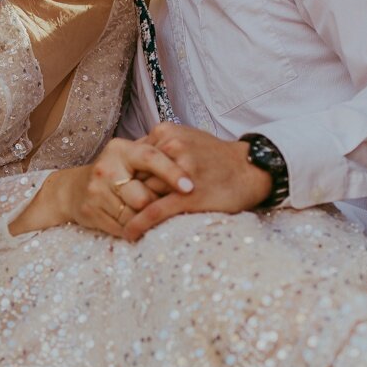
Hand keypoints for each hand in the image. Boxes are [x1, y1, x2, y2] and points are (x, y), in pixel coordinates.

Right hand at [13, 137, 192, 236]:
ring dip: (146, 220)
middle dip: (157, 205)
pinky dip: (134, 229)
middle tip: (166, 206)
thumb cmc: (116, 172)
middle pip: (143, 196)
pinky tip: (136, 225)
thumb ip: (157, 158)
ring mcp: (95, 190)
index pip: (150, 158)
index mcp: (121, 150)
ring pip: (133, 216)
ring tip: (150, 216)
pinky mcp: (90, 210)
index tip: (190, 187)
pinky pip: (122, 228)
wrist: (73, 188)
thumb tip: (194, 168)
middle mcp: (106, 167)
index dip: (172, 172)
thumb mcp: (132, 158)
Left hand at [119, 123, 271, 238]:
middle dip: (128, 194)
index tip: (119, 191)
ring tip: (120, 224)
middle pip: (135, 176)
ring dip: (131, 211)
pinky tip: (129, 234)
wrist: (249, 170)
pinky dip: (138, 224)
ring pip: (142, 194)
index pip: (133, 158)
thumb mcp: (185, 139)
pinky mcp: (187, 196)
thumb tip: (130, 161)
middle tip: (118, 209)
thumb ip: (159, 147)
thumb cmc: (215, 157)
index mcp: (166, 133)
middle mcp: (171, 148)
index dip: (126, 177)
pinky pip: (154, 212)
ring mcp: (179, 172)